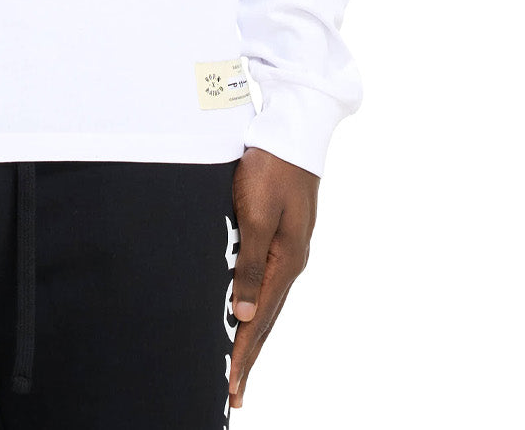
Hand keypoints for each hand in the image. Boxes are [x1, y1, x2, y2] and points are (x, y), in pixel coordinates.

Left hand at [228, 146, 318, 409]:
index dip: (245, 354)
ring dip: (254, 334)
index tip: (232, 386)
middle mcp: (291, 261)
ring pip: (269, 302)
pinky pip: (268, 281)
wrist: (292, 133)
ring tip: (241, 363)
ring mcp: (289, 249)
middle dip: (251, 355)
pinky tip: (249, 313)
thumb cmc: (270, 170)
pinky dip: (258, 306)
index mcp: (286, 261)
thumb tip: (246, 315)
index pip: (262, 320)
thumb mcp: (255, 217)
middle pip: (269, 318)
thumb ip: (249, 266)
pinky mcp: (282, 235)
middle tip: (236, 392)